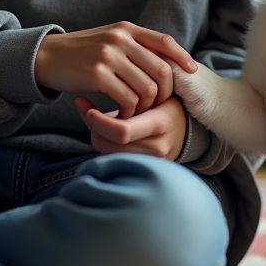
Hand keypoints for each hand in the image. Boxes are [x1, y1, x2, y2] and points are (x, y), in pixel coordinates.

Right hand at [34, 23, 197, 118]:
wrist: (46, 57)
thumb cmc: (82, 53)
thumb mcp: (110, 41)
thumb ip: (134, 46)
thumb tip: (166, 61)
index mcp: (126, 30)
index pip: (164, 41)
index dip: (182, 57)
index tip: (192, 72)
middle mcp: (120, 39)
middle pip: (160, 69)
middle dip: (165, 91)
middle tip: (157, 104)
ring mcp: (109, 56)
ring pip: (146, 87)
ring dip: (145, 105)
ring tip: (136, 111)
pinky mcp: (97, 75)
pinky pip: (127, 98)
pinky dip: (129, 110)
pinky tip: (123, 113)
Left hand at [74, 95, 188, 160]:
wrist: (187, 131)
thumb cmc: (165, 107)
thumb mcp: (149, 96)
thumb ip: (117, 98)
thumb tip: (78, 101)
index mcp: (160, 123)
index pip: (122, 131)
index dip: (100, 122)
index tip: (90, 110)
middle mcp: (157, 147)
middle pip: (108, 144)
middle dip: (96, 129)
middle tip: (96, 116)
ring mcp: (152, 162)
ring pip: (107, 153)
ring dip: (101, 138)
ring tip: (107, 126)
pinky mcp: (145, 170)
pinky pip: (114, 160)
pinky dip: (108, 147)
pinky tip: (111, 137)